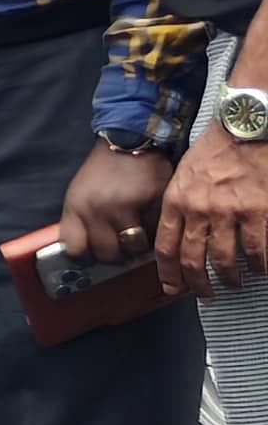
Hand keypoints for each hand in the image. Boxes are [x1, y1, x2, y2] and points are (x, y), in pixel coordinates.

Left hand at [58, 140, 174, 271]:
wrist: (129, 139)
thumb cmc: (104, 171)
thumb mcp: (80, 193)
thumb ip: (80, 222)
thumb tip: (85, 256)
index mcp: (76, 207)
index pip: (74, 250)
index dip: (86, 258)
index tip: (94, 257)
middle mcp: (98, 208)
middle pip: (108, 254)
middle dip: (117, 255)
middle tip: (123, 245)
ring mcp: (126, 205)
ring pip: (135, 247)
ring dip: (139, 245)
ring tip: (139, 232)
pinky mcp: (153, 201)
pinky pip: (158, 231)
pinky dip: (157, 229)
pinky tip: (152, 217)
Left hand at [160, 127, 267, 295]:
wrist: (244, 130)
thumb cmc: (214, 151)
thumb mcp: (183, 176)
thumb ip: (179, 205)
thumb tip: (180, 235)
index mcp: (176, 201)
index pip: (165, 247)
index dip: (168, 273)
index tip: (173, 288)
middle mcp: (199, 210)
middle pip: (192, 260)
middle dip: (198, 284)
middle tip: (206, 294)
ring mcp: (229, 213)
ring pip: (224, 260)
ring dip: (229, 278)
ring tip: (234, 284)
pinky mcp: (257, 211)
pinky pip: (257, 249)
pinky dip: (259, 264)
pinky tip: (260, 269)